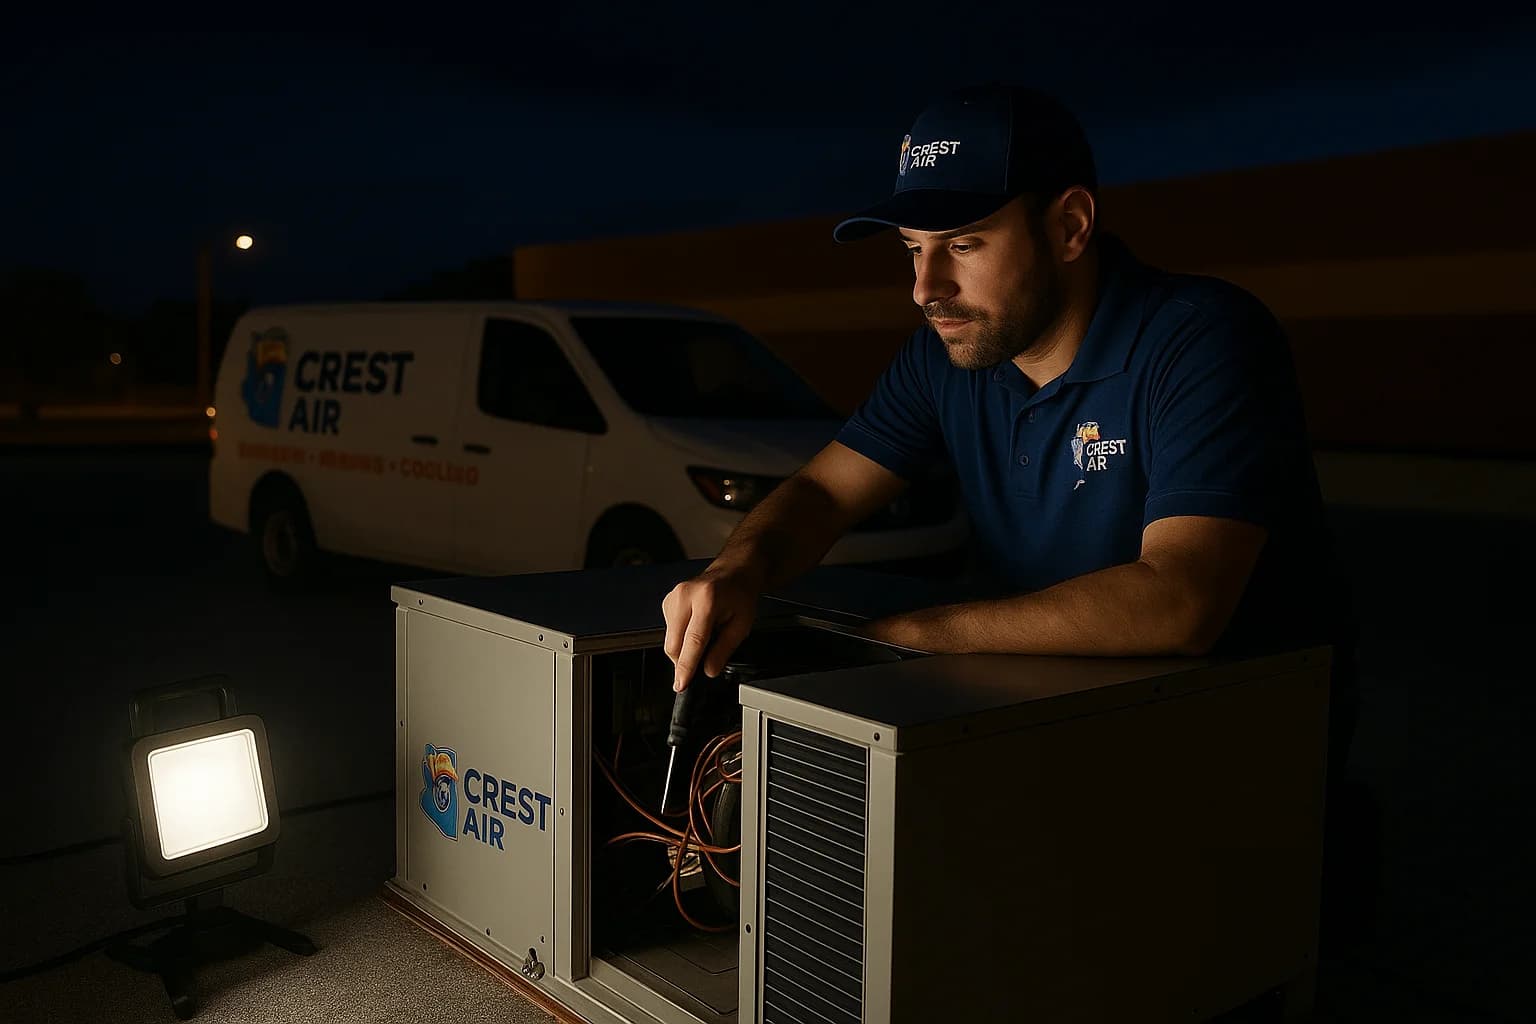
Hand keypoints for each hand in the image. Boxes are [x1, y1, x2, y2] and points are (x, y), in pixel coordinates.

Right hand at [662, 565, 762, 690]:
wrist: (733, 571)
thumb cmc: (739, 594)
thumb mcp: (741, 625)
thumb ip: (724, 649)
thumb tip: (709, 670)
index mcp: (706, 600)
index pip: (692, 641)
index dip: (686, 667)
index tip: (682, 684)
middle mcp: (685, 596)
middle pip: (674, 643)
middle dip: (683, 662)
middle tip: (696, 670)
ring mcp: (674, 596)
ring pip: (669, 639)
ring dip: (683, 649)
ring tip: (704, 639)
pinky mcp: (668, 600)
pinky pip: (669, 630)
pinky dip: (680, 638)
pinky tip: (695, 630)